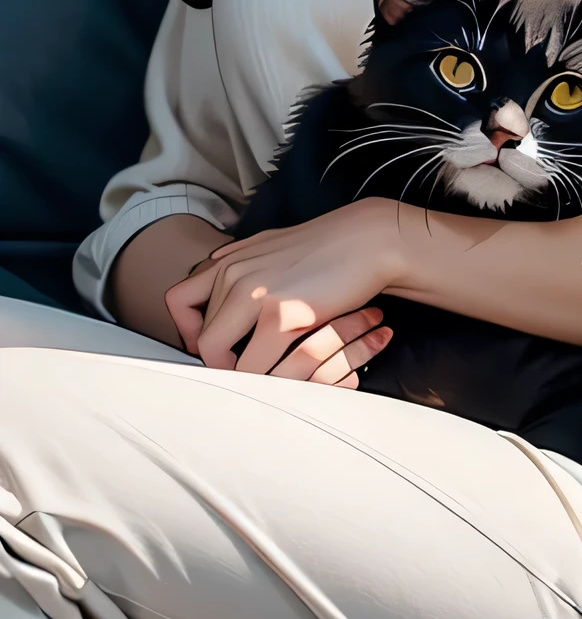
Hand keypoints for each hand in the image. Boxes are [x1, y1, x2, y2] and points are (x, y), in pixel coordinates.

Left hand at [164, 197, 402, 377]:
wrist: (367, 240)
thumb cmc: (323, 246)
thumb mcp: (270, 246)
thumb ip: (239, 262)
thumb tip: (212, 270)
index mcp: (227, 261)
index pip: (177, 303)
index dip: (189, 333)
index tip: (215, 346)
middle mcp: (232, 275)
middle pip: (200, 338)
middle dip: (218, 361)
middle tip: (245, 368)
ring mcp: (255, 295)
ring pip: (218, 356)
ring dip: (237, 373)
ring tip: (262, 376)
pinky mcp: (282, 316)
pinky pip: (254, 365)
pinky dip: (263, 378)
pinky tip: (283, 375)